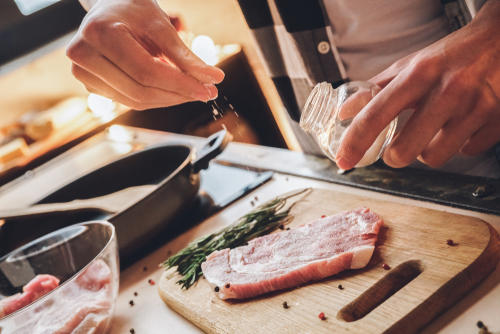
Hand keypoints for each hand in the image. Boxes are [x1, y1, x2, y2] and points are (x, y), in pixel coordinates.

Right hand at [67, 0, 224, 109]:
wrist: (108, 7)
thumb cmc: (133, 10)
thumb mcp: (160, 25)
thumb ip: (185, 55)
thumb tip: (213, 79)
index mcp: (100, 34)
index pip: (147, 71)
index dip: (180, 84)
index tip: (207, 90)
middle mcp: (84, 55)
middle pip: (140, 91)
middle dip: (177, 95)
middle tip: (204, 92)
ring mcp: (83, 73)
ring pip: (135, 101)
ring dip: (167, 99)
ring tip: (189, 89)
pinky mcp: (89, 85)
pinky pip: (128, 100)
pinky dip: (153, 98)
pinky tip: (169, 89)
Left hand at [336, 1, 499, 169]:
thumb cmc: (452, 55)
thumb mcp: (411, 65)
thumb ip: (375, 89)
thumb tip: (344, 112)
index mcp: (419, 74)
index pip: (376, 115)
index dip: (355, 142)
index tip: (344, 159)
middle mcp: (448, 90)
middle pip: (404, 150)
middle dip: (394, 156)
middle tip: (396, 150)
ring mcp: (476, 108)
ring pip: (435, 157)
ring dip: (427, 151)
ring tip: (433, 131)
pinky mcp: (497, 121)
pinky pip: (466, 151)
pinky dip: (459, 144)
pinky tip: (461, 125)